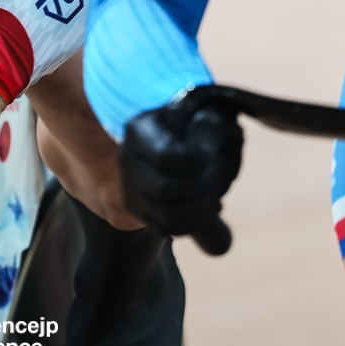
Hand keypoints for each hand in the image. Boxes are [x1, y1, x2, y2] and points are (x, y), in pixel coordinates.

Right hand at [119, 104, 242, 253]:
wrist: (166, 142)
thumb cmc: (186, 126)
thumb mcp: (195, 117)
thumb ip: (207, 124)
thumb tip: (212, 122)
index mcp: (138, 130)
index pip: (166, 156)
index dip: (196, 161)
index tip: (210, 157)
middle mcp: (126, 159)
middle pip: (165, 188)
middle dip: (201, 189)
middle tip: (218, 181)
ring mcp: (128, 187)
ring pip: (168, 213)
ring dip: (201, 211)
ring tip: (216, 202)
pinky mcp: (136, 208)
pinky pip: (166, 227)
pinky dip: (193, 224)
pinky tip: (207, 212)